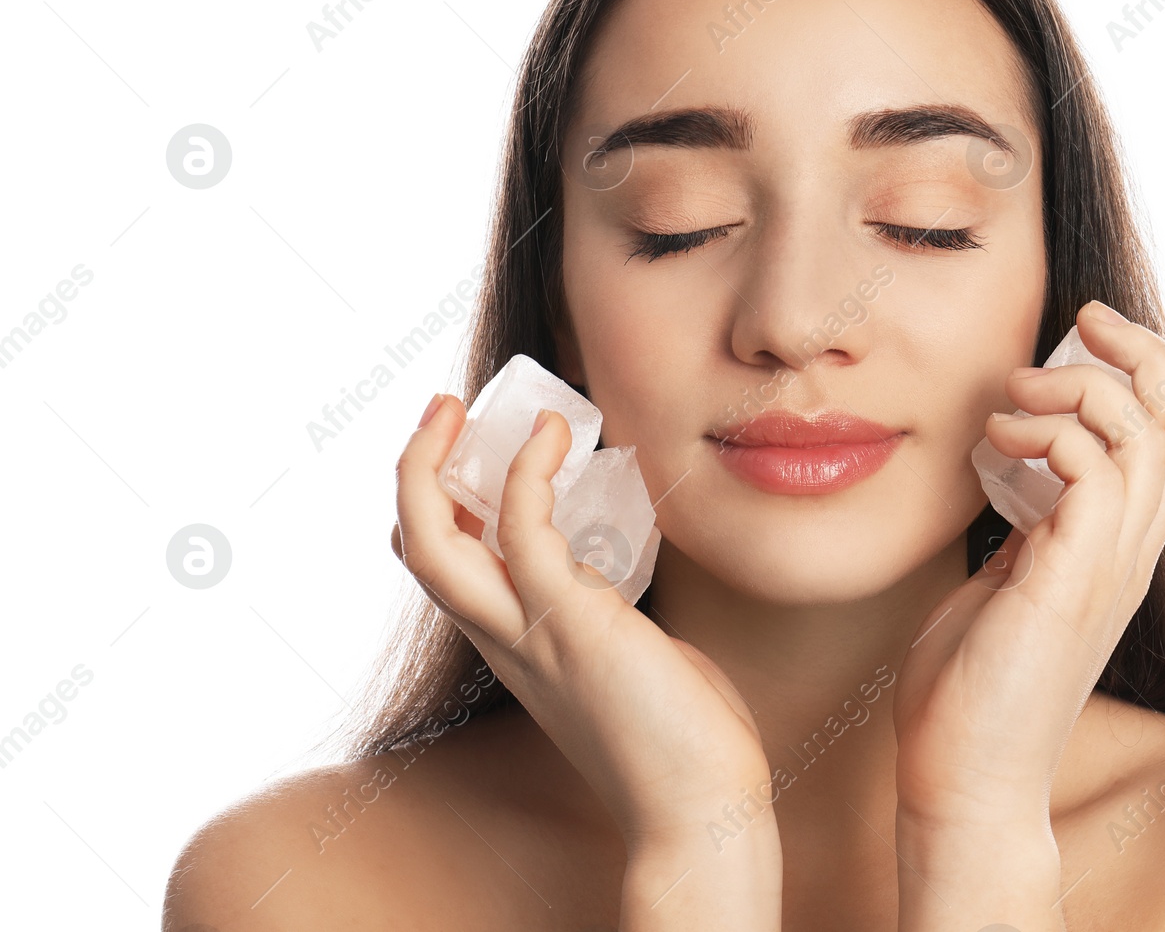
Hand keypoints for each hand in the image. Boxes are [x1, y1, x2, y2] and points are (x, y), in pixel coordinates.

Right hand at [392, 396, 774, 853]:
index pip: (445, 570)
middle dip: (415, 471)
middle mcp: (506, 640)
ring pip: (432, 545)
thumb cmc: (682, 738)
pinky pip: (523, 531)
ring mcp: (531, 633)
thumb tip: (618, 592)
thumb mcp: (626, 659)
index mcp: (516, 647)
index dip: (435, 508)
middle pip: (416, 549)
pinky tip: (555, 434)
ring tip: (459, 406)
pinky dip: (528, 472)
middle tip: (443, 410)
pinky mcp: (573, 621)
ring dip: (430, 464)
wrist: (700, 806)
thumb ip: (607, 621)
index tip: (462, 451)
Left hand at [892, 302, 1164, 832]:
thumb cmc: (972, 686)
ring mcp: (1108, 566)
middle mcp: (1129, 554)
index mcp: (1118, 551)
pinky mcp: (1072, 577)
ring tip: (1015, 395)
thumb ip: (1030, 529)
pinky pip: (1093, 470)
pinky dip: (1048, 433)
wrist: (964, 777)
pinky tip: (998, 440)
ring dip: (1081, 387)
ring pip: (1148, 435)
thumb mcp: (1007, 580)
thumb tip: (1028, 483)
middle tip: (1085, 320)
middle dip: (1144, 354)